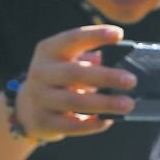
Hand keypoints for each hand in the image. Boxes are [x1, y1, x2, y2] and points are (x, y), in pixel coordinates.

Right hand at [16, 25, 136, 142]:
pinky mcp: (43, 122)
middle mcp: (41, 72)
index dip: (95, 35)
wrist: (27, 108)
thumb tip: (119, 57)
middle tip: (132, 80)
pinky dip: (91, 124)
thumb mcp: (67, 62)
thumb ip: (89, 59)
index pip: (72, 38)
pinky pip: (70, 125)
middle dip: (106, 76)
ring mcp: (39, 98)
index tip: (119, 34)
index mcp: (49, 51)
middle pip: (74, 73)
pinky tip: (108, 121)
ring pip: (74, 101)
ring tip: (128, 104)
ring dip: (104, 103)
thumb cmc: (59, 80)